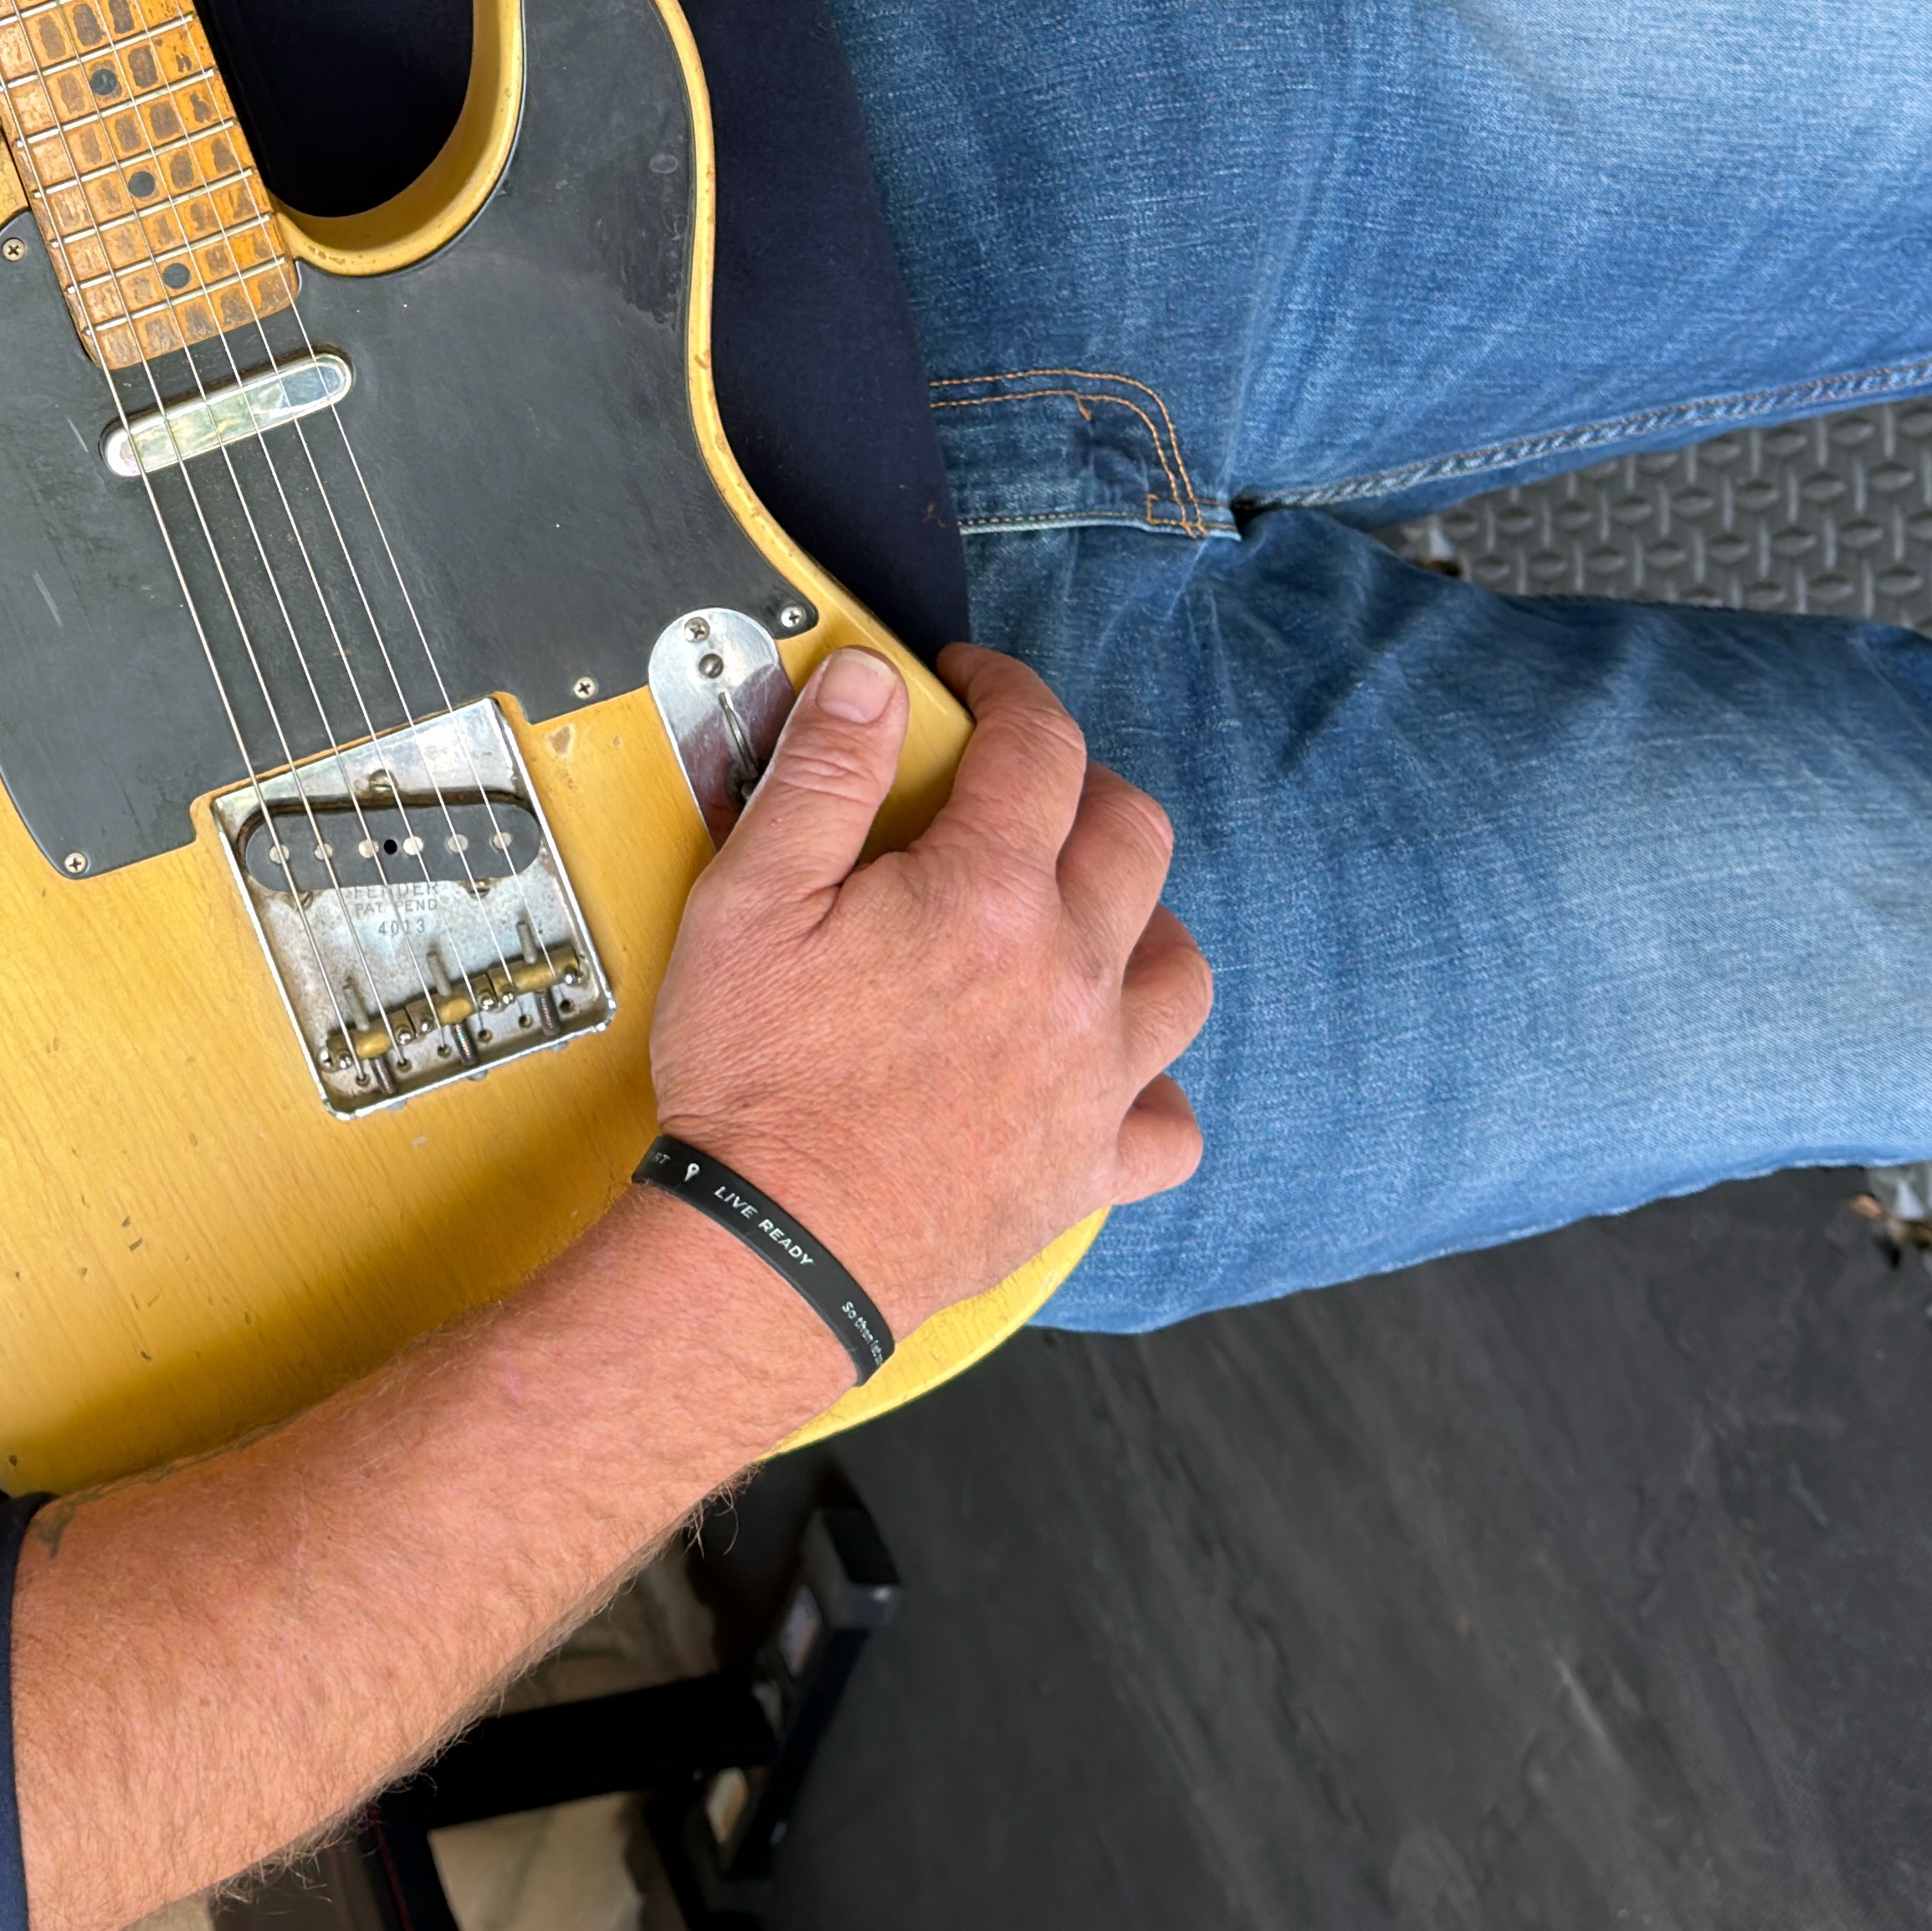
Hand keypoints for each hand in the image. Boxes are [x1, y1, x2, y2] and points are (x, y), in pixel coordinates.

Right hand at [639, 644, 1206, 1352]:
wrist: (778, 1248)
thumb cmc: (758, 1082)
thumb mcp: (749, 900)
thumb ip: (822, 777)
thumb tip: (873, 682)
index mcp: (987, 897)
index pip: (1039, 748)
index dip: (1008, 692)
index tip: (972, 687)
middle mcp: (1068, 977)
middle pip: (1135, 838)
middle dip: (1086, 788)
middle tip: (1022, 791)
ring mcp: (1093, 1078)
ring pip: (1182, 970)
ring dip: (1143, 921)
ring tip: (1083, 917)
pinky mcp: (1088, 1168)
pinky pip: (1173, 1122)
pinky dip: (1155, 1088)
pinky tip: (1109, 1072)